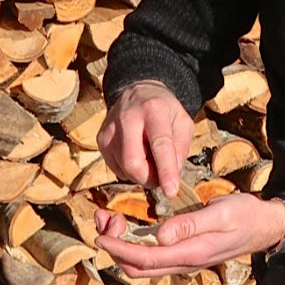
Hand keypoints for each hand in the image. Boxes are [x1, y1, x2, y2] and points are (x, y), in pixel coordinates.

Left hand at [94, 193, 284, 277]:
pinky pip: (153, 256)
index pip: (146, 258)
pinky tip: (129, 227)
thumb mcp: (220, 213)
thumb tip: (160, 236)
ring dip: (121, 247)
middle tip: (103, 220)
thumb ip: (191, 224)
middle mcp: (184, 263)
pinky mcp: (184, 253)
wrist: (265, 225)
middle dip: (114, 248)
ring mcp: (184, 261)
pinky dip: (134, 244)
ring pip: (143, 264)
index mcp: (191, 253)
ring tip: (110, 221)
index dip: (119, 249)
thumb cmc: (245, 215)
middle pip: (138, 267)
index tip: (100, 236)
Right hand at [97, 80, 194, 198]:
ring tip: (149, 156)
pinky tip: (137, 154)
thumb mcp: (183, 122)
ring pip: (124, 169)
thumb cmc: (164, 110)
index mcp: (154, 110)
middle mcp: (127, 117)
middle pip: (134, 162)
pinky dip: (130, 170)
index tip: (171, 191)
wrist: (137, 93)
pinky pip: (116, 168)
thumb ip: (180, 149)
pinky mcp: (101, 139)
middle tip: (160, 176)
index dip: (166, 170)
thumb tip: (171, 175)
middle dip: (149, 178)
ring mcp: (110, 129)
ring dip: (142, 174)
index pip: (160, 144)